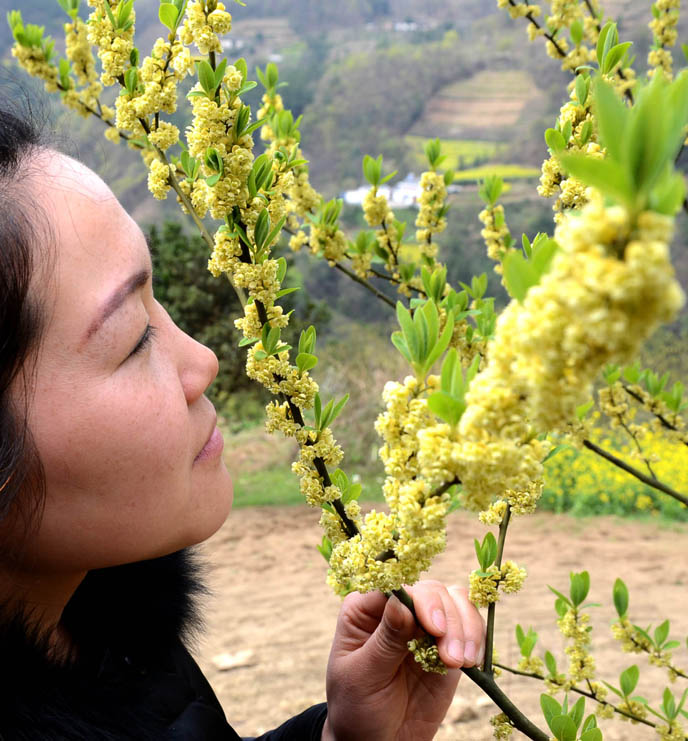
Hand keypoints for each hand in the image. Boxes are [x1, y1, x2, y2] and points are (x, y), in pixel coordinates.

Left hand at [321, 581, 484, 740]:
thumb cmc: (356, 706)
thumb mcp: (364, 674)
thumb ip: (385, 640)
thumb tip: (402, 601)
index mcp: (365, 609)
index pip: (396, 586)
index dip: (420, 599)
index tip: (434, 628)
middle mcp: (396, 608)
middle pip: (431, 591)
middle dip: (448, 619)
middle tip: (451, 658)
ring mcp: (423, 625)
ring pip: (455, 602)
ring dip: (465, 628)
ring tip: (461, 663)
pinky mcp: (446, 644)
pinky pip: (469, 627)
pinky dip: (476, 638)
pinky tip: (470, 662)